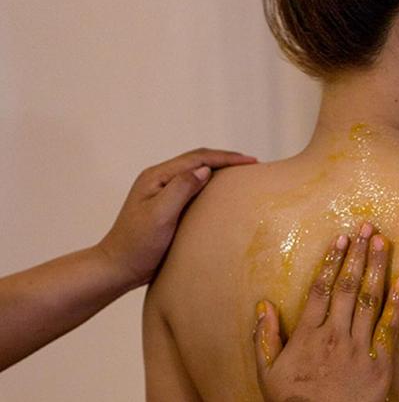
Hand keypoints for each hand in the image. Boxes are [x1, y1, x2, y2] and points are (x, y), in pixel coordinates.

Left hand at [97, 147, 256, 288]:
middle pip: (197, 161)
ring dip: (219, 170)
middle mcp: (159, 179)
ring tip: (242, 174)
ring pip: (196, 172)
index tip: (251, 162)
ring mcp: (162, 192)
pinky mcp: (167, 205)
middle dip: (226, 159)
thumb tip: (205, 170)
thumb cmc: (137, 244)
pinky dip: (212, 185)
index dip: (226, 158)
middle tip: (252, 164)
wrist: (118, 268)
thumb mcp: (159, 215)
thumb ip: (181, 189)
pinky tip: (222, 193)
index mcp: (157, 176)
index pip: (197, 158)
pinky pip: (193, 188)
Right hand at [253, 224, 398, 401]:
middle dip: (357, 255)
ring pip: (368, 299)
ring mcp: (359, 348)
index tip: (340, 239)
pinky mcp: (380, 362)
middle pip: (347, 287)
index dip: (331, 262)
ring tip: (382, 242)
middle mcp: (334, 335)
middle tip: (365, 228)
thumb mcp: (268, 373)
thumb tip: (264, 305)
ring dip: (376, 268)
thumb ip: (265, 338)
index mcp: (308, 335)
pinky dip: (397, 303)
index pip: (321, 290)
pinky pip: (389, 327)